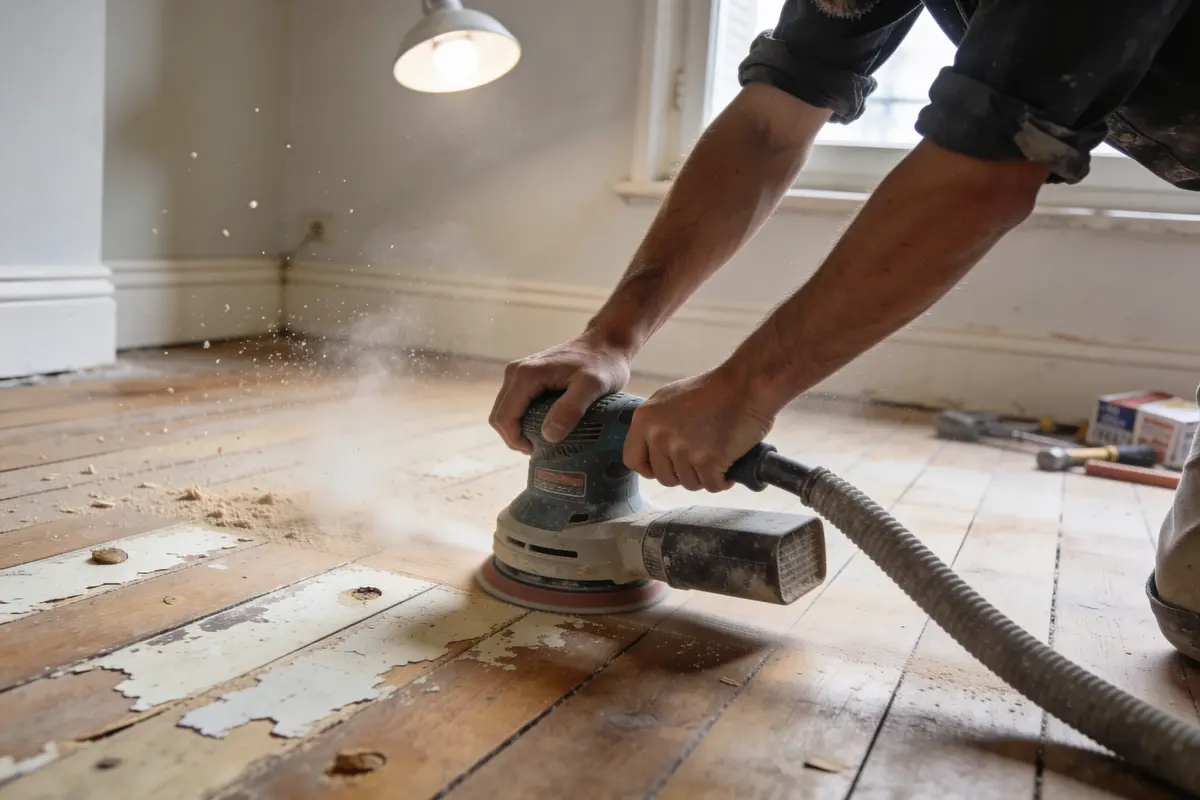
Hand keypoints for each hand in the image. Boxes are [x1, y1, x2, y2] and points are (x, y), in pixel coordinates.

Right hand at [490, 332, 632, 452]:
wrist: (606, 342)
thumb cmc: (603, 363)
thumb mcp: (593, 387)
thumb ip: (571, 409)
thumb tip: (549, 435)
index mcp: (526, 375)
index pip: (504, 417)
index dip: (516, 440)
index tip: (538, 451)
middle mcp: (515, 372)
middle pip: (500, 416)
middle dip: (516, 437)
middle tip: (541, 449)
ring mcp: (519, 373)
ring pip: (506, 411)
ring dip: (519, 429)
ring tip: (544, 440)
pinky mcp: (526, 376)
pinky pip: (515, 404)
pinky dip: (524, 419)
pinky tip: (545, 425)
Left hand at [624, 368, 773, 492]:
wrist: (747, 384)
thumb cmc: (715, 390)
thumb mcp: (669, 399)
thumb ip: (655, 424)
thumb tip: (652, 450)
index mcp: (644, 419)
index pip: (632, 459)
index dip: (650, 468)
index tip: (665, 467)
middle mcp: (659, 436)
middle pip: (663, 476)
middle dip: (684, 473)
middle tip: (702, 459)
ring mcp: (682, 450)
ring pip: (689, 483)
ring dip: (705, 476)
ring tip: (718, 456)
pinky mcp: (708, 461)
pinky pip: (712, 485)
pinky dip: (723, 480)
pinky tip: (730, 465)